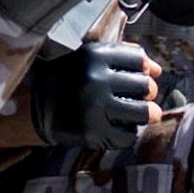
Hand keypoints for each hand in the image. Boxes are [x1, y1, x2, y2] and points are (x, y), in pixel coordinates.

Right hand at [30, 35, 157, 144]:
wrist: (35, 108)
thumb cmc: (70, 79)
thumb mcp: (90, 59)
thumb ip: (124, 57)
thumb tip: (157, 71)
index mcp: (95, 56)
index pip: (139, 60)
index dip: (144, 70)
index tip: (138, 76)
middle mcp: (96, 79)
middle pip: (145, 86)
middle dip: (147, 93)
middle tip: (140, 98)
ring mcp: (94, 107)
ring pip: (143, 113)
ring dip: (146, 115)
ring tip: (140, 114)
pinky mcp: (92, 132)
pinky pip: (127, 136)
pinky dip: (127, 133)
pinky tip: (118, 127)